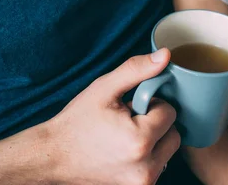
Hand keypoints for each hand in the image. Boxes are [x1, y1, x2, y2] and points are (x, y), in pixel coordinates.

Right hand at [47, 48, 179, 184]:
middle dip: (156, 123)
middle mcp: (145, 169)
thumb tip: (166, 55)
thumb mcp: (105, 88)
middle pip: (174, 134)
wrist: (53, 156)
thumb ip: (137, 69)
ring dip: (154, 140)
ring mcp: (141, 184)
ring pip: (167, 151)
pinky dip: (148, 156)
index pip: (170, 112)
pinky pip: (157, 165)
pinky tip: (125, 150)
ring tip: (126, 135)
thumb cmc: (77, 121)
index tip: (132, 106)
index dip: (151, 104)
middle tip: (129, 120)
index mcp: (139, 140)